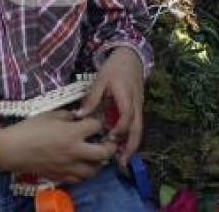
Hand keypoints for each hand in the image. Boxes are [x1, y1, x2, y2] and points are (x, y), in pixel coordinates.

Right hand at [0, 111, 115, 182]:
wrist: (12, 149)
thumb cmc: (29, 128)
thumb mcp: (51, 115)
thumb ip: (69, 115)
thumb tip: (79, 117)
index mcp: (72, 133)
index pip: (97, 126)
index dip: (98, 121)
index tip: (96, 120)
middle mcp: (74, 151)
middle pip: (104, 152)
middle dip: (110, 146)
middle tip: (108, 142)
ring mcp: (68, 166)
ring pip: (94, 170)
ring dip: (98, 162)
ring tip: (95, 155)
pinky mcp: (61, 176)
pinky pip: (80, 179)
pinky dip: (84, 172)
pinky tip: (81, 165)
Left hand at [75, 47, 144, 165]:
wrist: (130, 57)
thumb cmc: (114, 68)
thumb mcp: (100, 80)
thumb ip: (92, 99)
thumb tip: (79, 116)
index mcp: (126, 95)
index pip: (126, 115)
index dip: (119, 128)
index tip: (109, 137)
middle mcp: (136, 103)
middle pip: (138, 128)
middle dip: (130, 145)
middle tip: (121, 161)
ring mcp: (139, 106)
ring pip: (139, 129)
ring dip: (132, 145)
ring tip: (122, 160)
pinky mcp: (138, 107)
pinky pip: (137, 125)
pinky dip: (131, 137)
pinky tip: (123, 147)